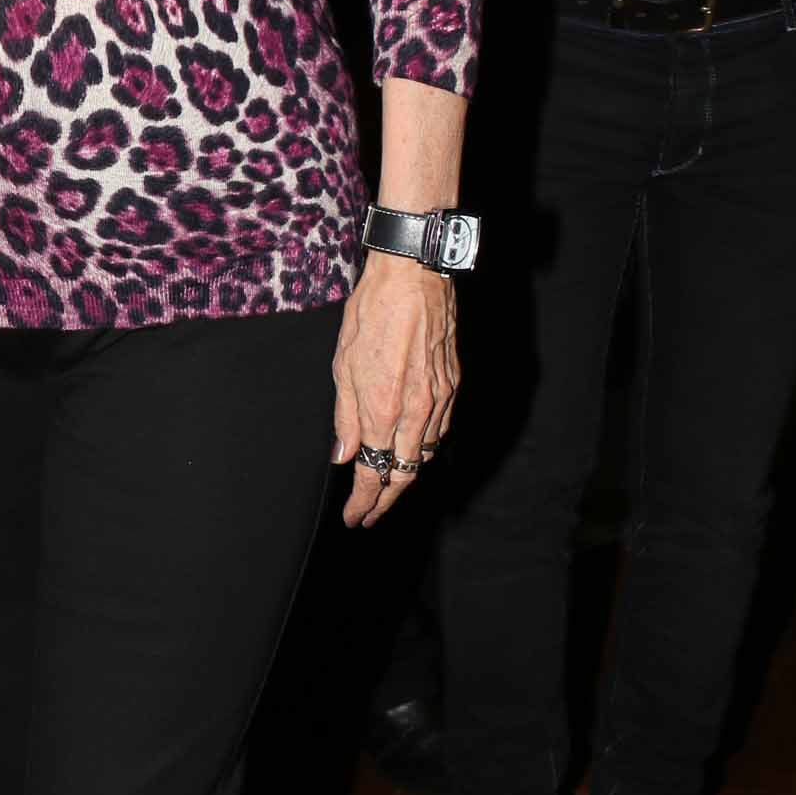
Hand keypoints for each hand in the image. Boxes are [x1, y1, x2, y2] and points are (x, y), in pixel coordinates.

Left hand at [331, 254, 458, 527]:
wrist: (413, 277)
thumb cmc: (371, 313)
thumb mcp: (342, 364)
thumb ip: (344, 416)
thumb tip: (342, 455)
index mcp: (382, 408)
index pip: (373, 473)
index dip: (363, 501)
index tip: (354, 517)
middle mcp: (416, 411)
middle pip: (405, 474)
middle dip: (386, 500)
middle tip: (370, 514)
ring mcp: (440, 399)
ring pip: (426, 455)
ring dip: (407, 475)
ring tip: (389, 485)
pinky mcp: (454, 385)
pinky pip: (441, 430)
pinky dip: (426, 447)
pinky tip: (415, 448)